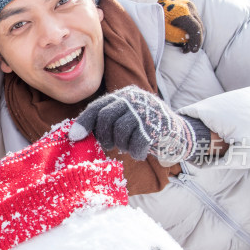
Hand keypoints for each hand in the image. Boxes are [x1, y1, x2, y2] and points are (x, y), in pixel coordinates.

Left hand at [68, 85, 196, 161]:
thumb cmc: (142, 128)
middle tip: (110, 145)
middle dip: (105, 136)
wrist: (176, 131)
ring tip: (126, 147)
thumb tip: (76, 135)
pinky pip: (138, 142)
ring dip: (121, 145)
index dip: (84, 122)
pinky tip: (139, 154)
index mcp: (121, 96)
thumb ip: (104, 122)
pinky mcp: (157, 124)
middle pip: (106, 118)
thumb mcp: (123, 119)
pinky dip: (136, 152)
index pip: (97, 107)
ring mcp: (146, 110)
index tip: (73, 138)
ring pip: (121, 130)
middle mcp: (133, 98)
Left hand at [159, 0, 203, 52]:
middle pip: (199, 26)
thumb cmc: (157, 17)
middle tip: (188, 50)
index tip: (193, 51)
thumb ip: (177, 35)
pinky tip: (186, 37)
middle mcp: (189, 7)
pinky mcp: (190, 6)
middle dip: (195, 40)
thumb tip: (188, 40)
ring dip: (194, 35)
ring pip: (198, 24)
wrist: (154, 3)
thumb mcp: (165, 30)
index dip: (197, 41)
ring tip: (186, 45)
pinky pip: (195, 20)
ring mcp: (191, 5)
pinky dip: (193, 29)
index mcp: (183, 12)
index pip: (196, 28)